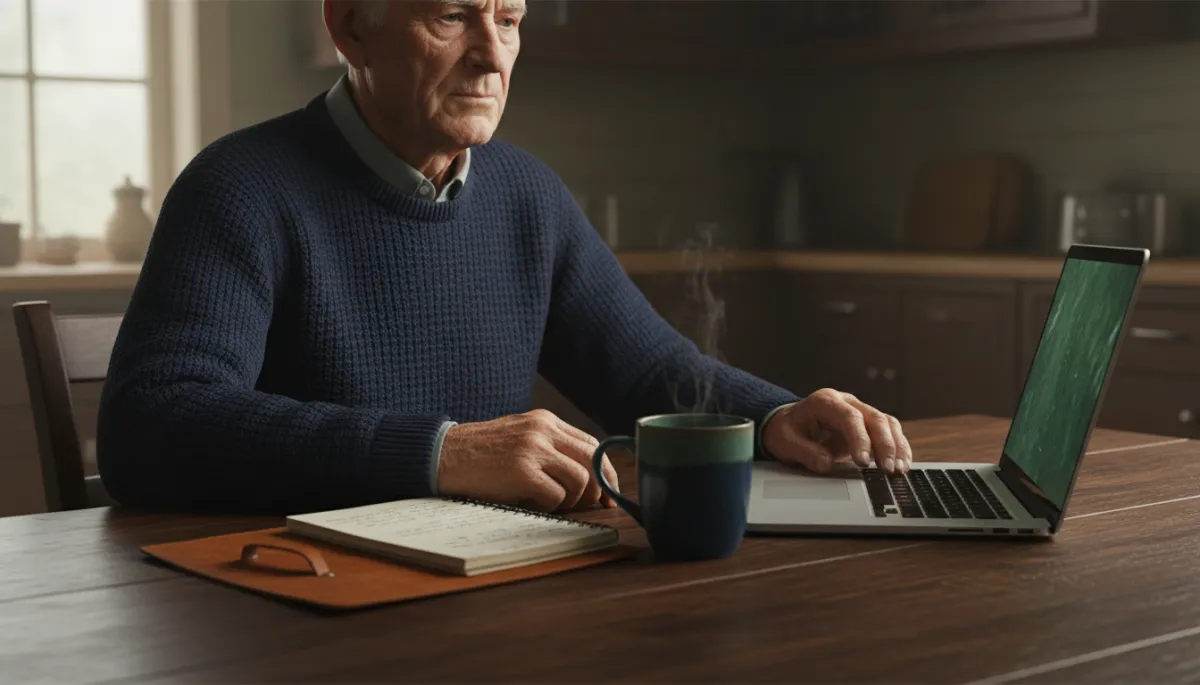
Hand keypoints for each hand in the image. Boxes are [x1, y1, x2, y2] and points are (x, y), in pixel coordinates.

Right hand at [436, 409, 619, 512]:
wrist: (443, 455)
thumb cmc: (480, 453)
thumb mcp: (519, 437)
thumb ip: (549, 447)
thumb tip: (585, 475)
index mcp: (545, 421)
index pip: (591, 443)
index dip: (605, 470)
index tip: (607, 492)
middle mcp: (543, 430)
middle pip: (592, 460)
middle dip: (599, 488)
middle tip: (593, 506)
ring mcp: (533, 450)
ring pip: (580, 480)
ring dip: (571, 500)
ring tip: (550, 503)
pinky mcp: (522, 472)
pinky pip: (556, 495)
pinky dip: (551, 506)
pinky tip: (533, 504)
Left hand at [762, 388, 911, 474]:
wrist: (789, 424)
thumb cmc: (787, 430)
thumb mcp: (785, 442)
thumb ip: (804, 452)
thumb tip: (826, 464)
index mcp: (825, 401)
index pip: (849, 417)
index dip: (860, 439)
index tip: (863, 462)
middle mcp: (847, 402)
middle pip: (875, 418)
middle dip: (885, 445)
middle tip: (888, 469)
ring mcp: (860, 411)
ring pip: (887, 423)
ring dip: (897, 447)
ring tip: (899, 470)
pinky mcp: (868, 425)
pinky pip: (889, 432)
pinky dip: (898, 447)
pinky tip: (902, 464)